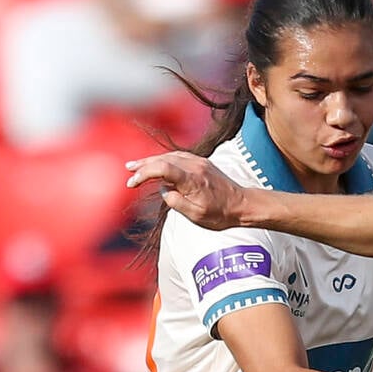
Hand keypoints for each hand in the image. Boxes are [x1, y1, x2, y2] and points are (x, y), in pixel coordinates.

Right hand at [126, 151, 256, 230]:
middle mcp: (196, 166)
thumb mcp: (196, 215)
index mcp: (193, 180)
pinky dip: (164, 159)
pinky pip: (178, 157)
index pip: (163, 168)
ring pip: (170, 156)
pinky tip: (156, 163)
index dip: (144, 173)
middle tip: (129, 171)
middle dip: (143, 165)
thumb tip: (163, 190)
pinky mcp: (202, 162)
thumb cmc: (221, 215)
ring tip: (136, 166)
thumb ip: (175, 202)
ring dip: (152, 160)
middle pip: (163, 159)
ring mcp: (200, 162)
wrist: (243, 205)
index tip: (133, 183)